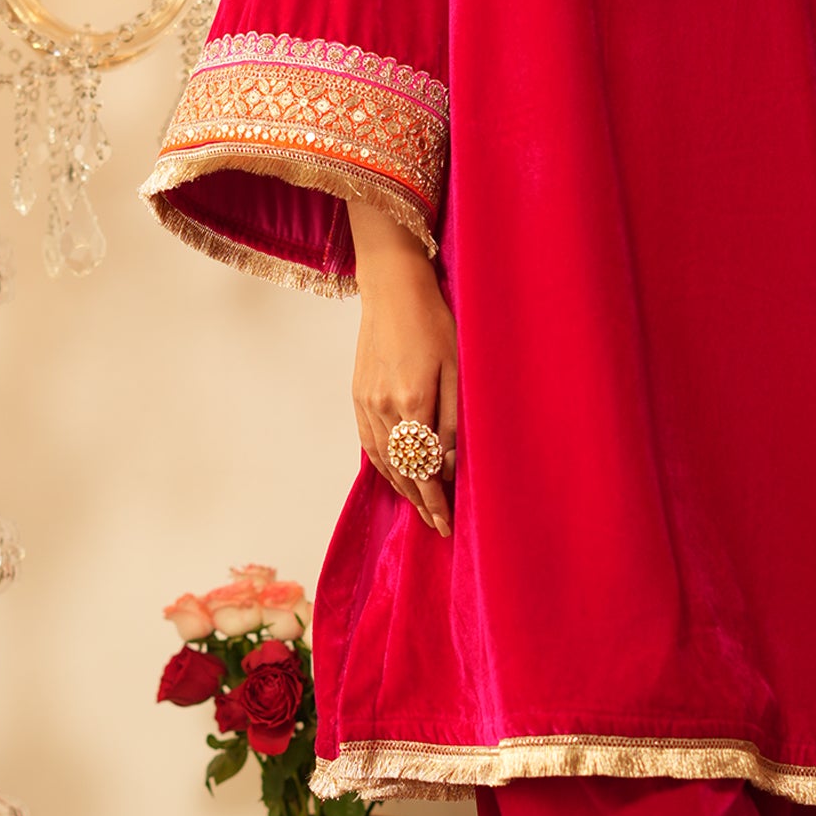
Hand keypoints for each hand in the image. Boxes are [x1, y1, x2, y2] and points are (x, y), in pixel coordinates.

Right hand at [347, 197, 457, 536]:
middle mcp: (385, 409)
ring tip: (419, 508)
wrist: (393, 289)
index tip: (447, 525)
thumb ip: (453, 419)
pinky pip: (370, 443)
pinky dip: (383, 466)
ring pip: (383, 461)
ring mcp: (366, 403)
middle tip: (436, 526)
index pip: (424, 468)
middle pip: (402, 471)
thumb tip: (448, 463)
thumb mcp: (458, 368)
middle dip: (420, 502)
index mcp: (413, 403)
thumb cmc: (435, 322)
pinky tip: (395, 477)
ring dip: (401, 488)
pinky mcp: (358, 395)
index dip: (435, 500)